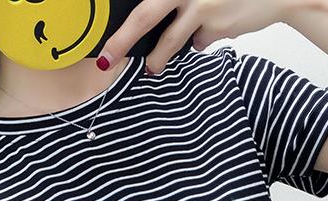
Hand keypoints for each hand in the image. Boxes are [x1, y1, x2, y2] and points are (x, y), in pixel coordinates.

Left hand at [97, 0, 293, 73]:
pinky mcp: (216, 27)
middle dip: (123, 41)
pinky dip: (204, 40)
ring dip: (159, 58)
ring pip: (171, 41)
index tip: (107, 43)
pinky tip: (221, 24)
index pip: (145, 4)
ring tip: (152, 67)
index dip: (125, 25)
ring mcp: (202, 6)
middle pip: (146, 16)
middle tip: (108, 60)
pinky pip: (199, 42)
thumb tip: (161, 29)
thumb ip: (182, 3)